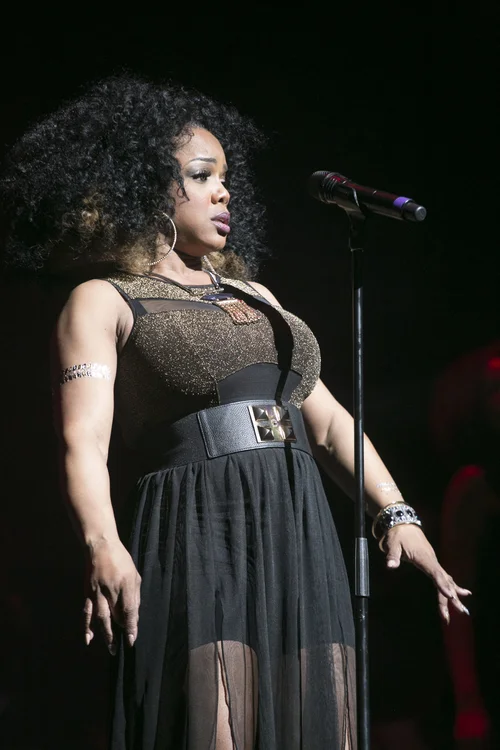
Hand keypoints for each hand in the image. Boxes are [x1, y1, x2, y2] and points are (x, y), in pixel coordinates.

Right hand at [83, 539, 140, 653]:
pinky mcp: (87, 593)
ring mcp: (97, 592)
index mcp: (125, 584)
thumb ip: (135, 594)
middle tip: (123, 646)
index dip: (131, 626)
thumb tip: (134, 614)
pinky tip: (89, 639)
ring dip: (106, 635)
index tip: (132, 639)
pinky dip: (87, 627)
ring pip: (101, 618)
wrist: (99, 546)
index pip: (129, 610)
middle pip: (115, 616)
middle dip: (120, 632)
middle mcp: (110, 590)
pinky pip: (87, 613)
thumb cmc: (120, 559)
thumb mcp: (134, 574)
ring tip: (111, 649)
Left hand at [383, 524, 470, 622]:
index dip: (442, 584)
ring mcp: (434, 562)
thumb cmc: (398, 535)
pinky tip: (462, 594)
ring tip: (463, 611)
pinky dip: (453, 586)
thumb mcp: (393, 544)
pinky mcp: (432, 563)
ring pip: (447, 580)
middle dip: (451, 597)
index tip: (450, 596)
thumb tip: (390, 565)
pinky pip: (444, 577)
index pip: (435, 572)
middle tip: (461, 612)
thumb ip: (393, 556)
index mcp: (424, 557)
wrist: (404, 524)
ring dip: (454, 595)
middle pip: (444, 580)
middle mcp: (432, 561)